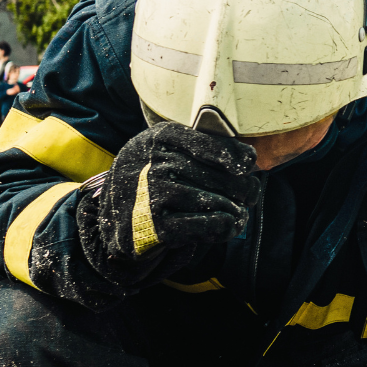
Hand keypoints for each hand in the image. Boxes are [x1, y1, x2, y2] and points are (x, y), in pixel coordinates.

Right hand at [98, 125, 259, 261]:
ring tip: (240, 214)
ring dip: (234, 210)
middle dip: (241, 187)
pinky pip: (203, 226)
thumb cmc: (152, 181)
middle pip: (215, 174)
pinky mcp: (155, 227)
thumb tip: (249, 159)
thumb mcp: (166, 152)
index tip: (248, 164)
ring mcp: (152, 195)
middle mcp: (154, 163)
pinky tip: (230, 226)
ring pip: (213, 201)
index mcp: (159, 138)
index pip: (205, 143)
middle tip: (251, 195)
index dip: (232, 154)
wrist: (115, 219)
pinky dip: (223, 227)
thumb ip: (201, 149)